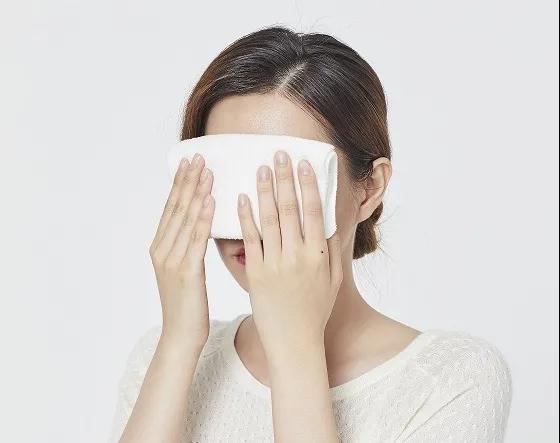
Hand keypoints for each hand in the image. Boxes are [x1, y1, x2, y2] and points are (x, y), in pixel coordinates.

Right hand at [149, 153, 214, 347]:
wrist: (181, 336)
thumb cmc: (188, 304)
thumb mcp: (185, 270)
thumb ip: (189, 246)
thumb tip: (203, 223)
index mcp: (160, 248)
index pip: (171, 208)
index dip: (181, 184)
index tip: (191, 162)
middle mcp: (162, 250)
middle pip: (176, 208)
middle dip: (188, 181)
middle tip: (199, 156)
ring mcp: (171, 260)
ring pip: (185, 219)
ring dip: (196, 192)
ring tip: (207, 171)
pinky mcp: (185, 272)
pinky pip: (195, 239)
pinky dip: (202, 217)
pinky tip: (211, 200)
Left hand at [237, 150, 342, 360]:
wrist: (293, 340)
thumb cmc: (315, 310)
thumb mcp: (333, 280)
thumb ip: (333, 250)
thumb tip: (331, 221)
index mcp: (319, 255)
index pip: (315, 212)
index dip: (309, 185)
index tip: (304, 163)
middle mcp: (298, 256)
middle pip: (290, 209)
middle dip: (285, 178)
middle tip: (280, 154)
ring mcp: (275, 264)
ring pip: (268, 219)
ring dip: (264, 190)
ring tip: (260, 168)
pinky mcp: (256, 273)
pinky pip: (249, 240)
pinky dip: (245, 217)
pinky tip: (242, 198)